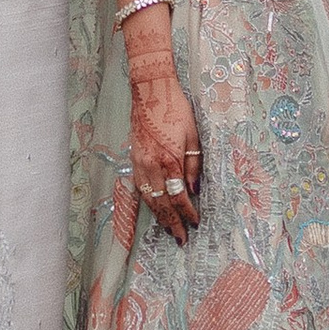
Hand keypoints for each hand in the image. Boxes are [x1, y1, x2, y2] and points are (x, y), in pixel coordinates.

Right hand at [128, 57, 201, 241]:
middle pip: (162, 202)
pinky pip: (140, 187)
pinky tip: (154, 209)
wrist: (150, 90)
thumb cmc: (176, 109)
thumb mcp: (192, 135)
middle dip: (172, 222)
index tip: (195, 223)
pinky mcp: (134, 158)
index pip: (179, 195)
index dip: (187, 212)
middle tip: (180, 238)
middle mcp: (152, 165)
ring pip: (149, 198)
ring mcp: (140, 163)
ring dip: (158, 216)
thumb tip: (194, 190)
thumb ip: (193, 165)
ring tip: (168, 229)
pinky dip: (148, 201)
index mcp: (169, 159)